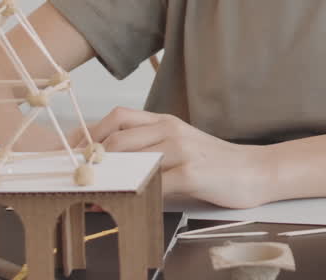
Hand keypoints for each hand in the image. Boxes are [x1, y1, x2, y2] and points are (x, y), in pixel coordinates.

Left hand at [72, 107, 272, 207]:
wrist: (256, 170)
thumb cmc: (216, 163)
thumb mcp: (181, 147)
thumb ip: (150, 150)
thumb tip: (110, 168)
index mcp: (166, 121)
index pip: (117, 119)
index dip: (88, 135)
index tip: (68, 154)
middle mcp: (170, 130)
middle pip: (117, 138)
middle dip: (90, 161)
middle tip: (74, 179)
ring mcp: (181, 150)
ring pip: (130, 158)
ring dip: (106, 178)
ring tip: (89, 194)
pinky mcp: (191, 173)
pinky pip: (152, 184)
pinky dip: (130, 196)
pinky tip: (120, 206)